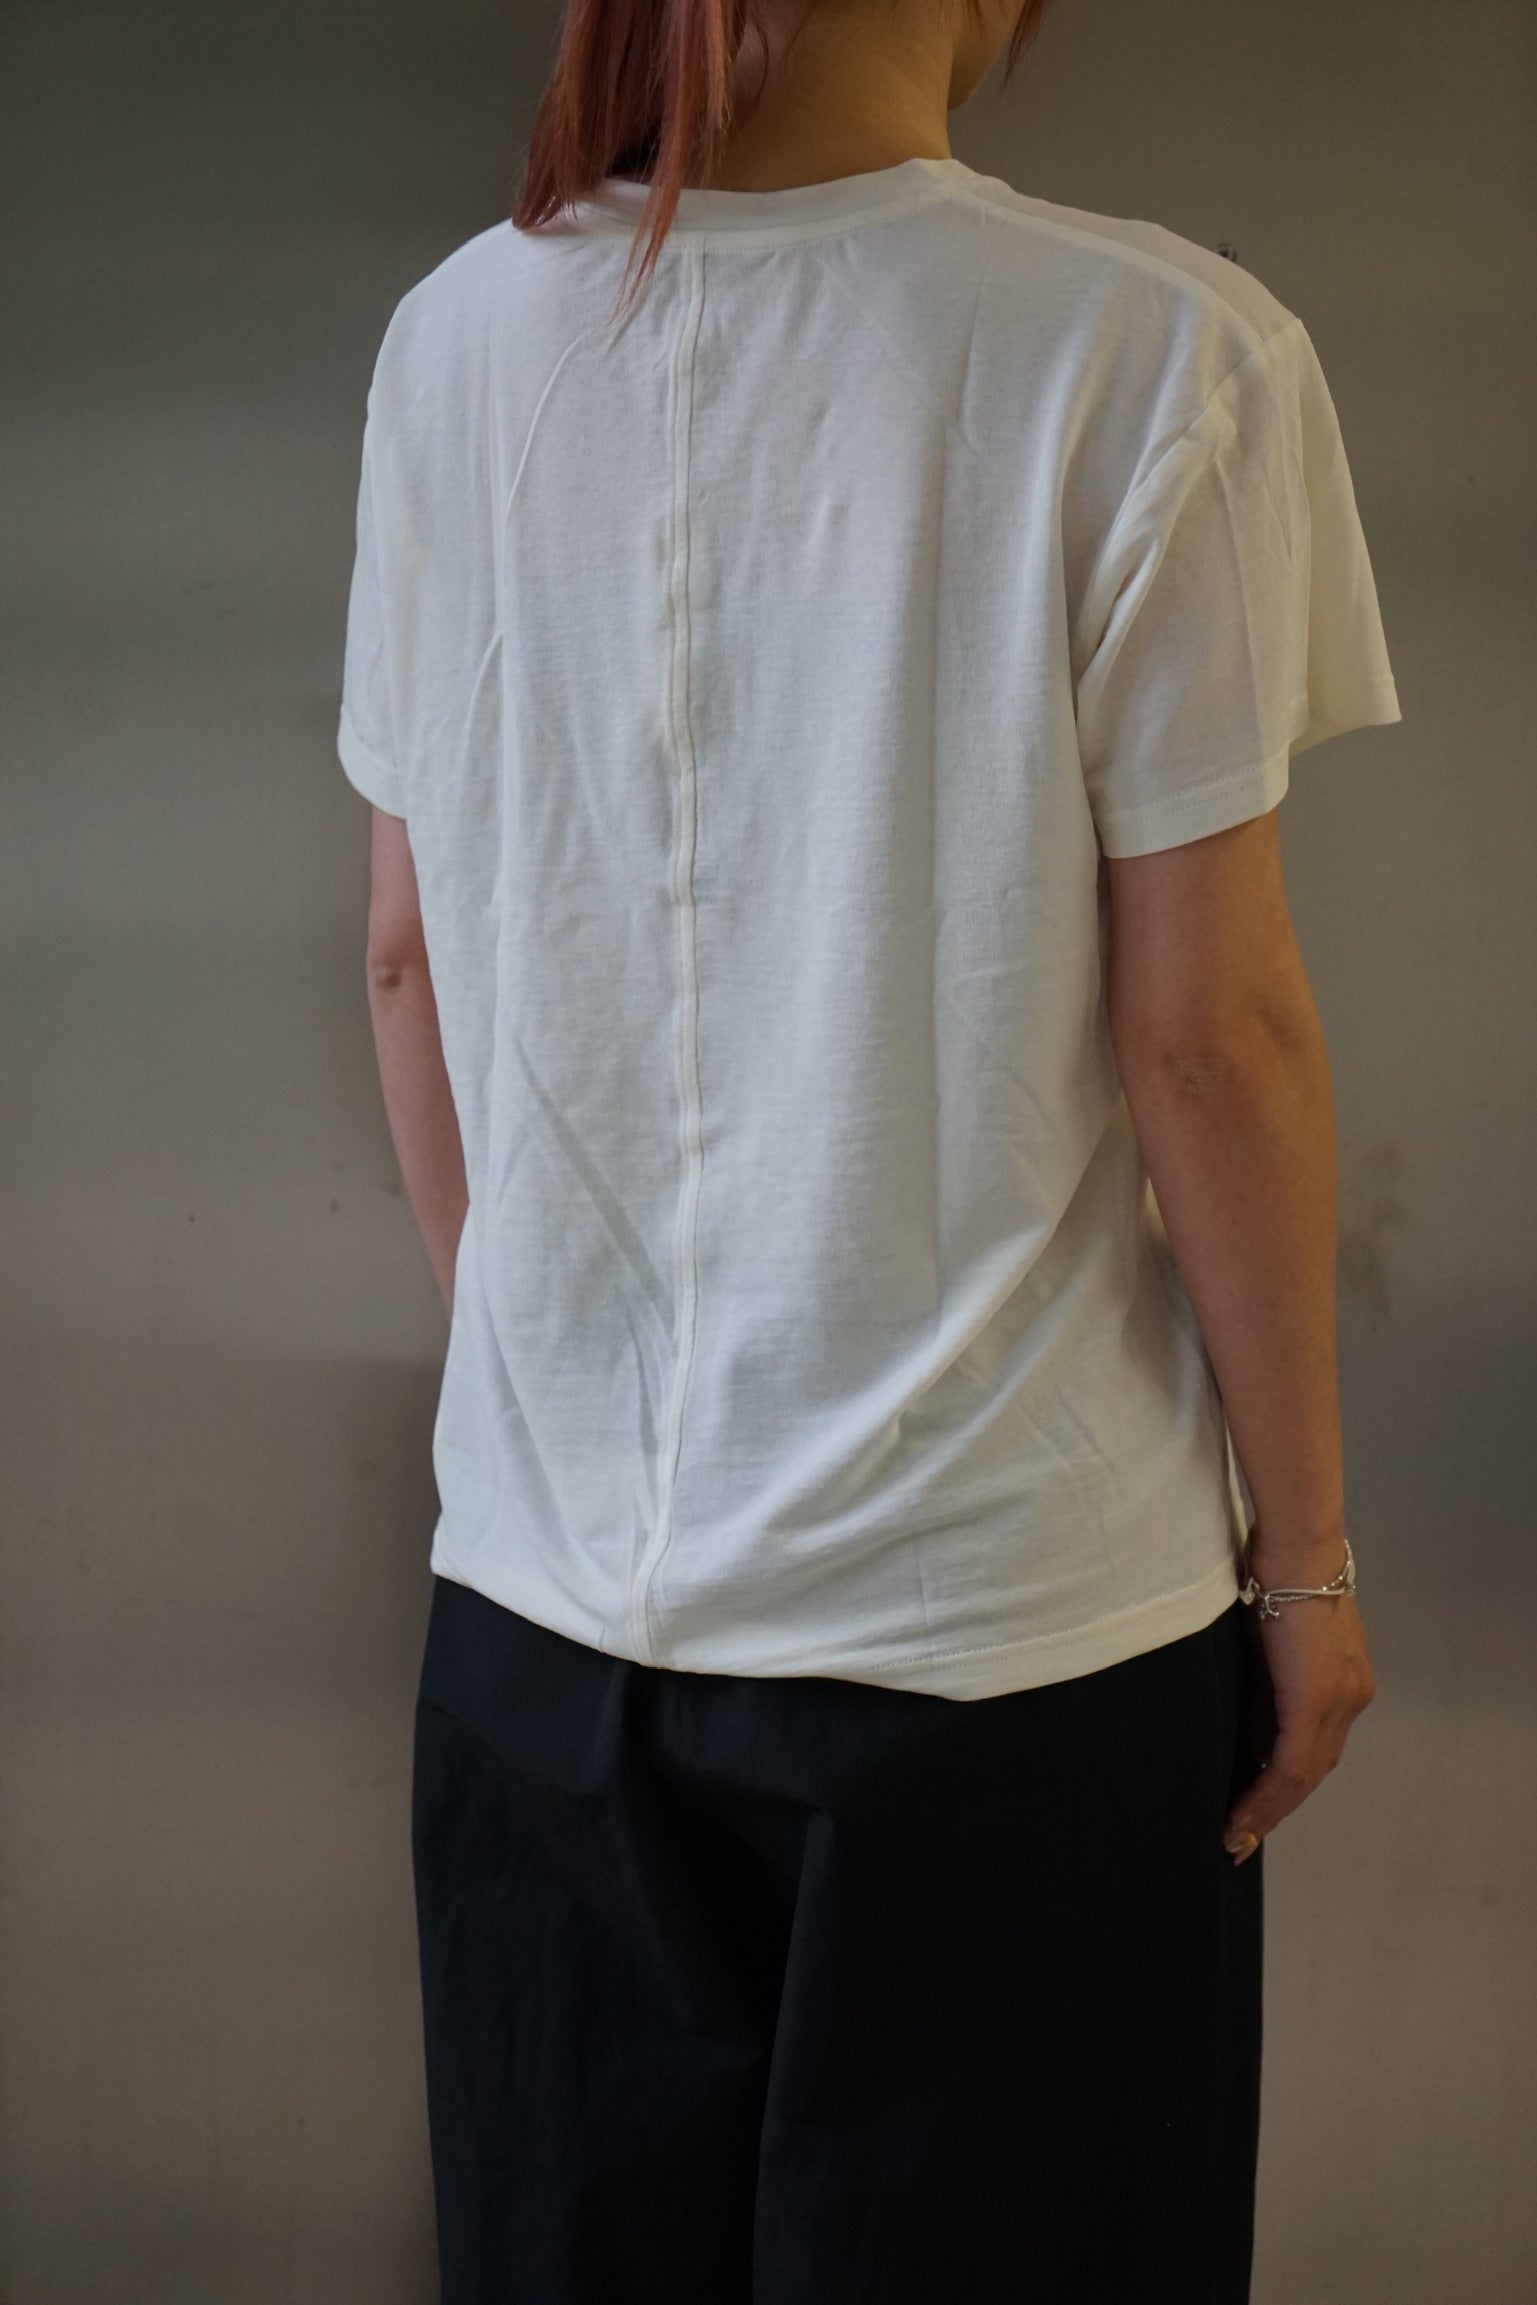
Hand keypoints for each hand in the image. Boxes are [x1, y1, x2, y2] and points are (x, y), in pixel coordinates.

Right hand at [1222, 1557, 1376, 1863]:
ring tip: (1235, 1837)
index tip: (1256, 1807)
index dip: (1287, 1782)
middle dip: (1276, 1809)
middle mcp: (1350, 1698)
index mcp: (1344, 1681)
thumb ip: (1269, 1682)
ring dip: (1267, 1811)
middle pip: (1314, 1772)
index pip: (1316, 1746)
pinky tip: (1240, 1817)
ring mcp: (1339, 1703)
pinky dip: (1264, 1797)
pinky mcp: (1315, 1703)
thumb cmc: (1278, 1571)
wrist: (1297, 1546)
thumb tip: (1251, 1730)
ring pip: (1303, 1777)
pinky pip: (1289, 1766)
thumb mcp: (1274, 1636)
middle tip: (1241, 1838)